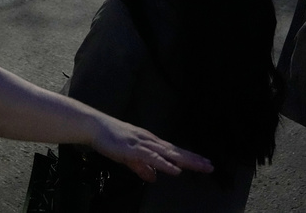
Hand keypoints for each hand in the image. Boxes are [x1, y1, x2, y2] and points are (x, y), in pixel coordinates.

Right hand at [91, 116, 212, 181]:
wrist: (95, 127)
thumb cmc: (111, 139)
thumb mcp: (130, 157)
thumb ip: (142, 167)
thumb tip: (154, 178)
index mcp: (151, 143)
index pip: (174, 151)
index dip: (189, 158)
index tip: (204, 163)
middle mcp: (151, 141)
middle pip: (176, 152)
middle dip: (193, 159)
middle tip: (210, 166)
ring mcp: (144, 143)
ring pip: (169, 154)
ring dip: (185, 160)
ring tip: (200, 166)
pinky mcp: (134, 148)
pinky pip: (152, 158)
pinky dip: (165, 164)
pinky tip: (175, 169)